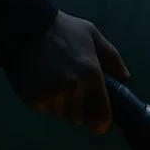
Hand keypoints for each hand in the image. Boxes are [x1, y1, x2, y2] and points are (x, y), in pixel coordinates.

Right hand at [3, 11, 129, 133]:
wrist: (25, 26)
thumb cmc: (63, 29)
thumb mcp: (93, 35)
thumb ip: (112, 58)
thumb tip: (124, 77)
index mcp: (91, 76)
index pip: (102, 114)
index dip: (101, 122)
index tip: (98, 123)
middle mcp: (73, 90)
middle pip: (79, 117)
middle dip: (77, 107)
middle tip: (70, 88)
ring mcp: (52, 96)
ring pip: (60, 113)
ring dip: (60, 104)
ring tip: (54, 82)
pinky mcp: (33, 99)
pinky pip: (43, 109)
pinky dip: (43, 100)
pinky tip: (40, 82)